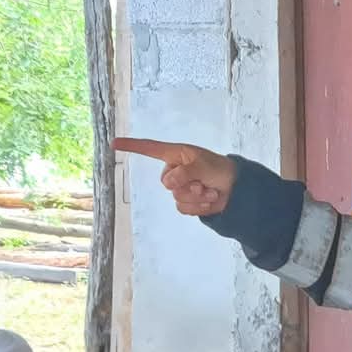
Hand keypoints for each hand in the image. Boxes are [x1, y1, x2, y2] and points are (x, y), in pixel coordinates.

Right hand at [113, 137, 236, 215]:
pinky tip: (210, 200)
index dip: (132, 146)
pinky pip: (183, 209)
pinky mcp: (187, 202)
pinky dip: (199, 206)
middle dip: (187, 185)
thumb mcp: (204, 165)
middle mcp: (175, 170)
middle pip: (166, 182)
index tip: (114, 143)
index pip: (150, 149)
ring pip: (176, 198)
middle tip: (204, 182)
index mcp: (177, 155)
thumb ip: (185, 172)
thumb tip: (169, 183)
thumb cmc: (221, 169)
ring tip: (211, 190)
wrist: (237, 189)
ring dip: (197, 197)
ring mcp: (180, 187)